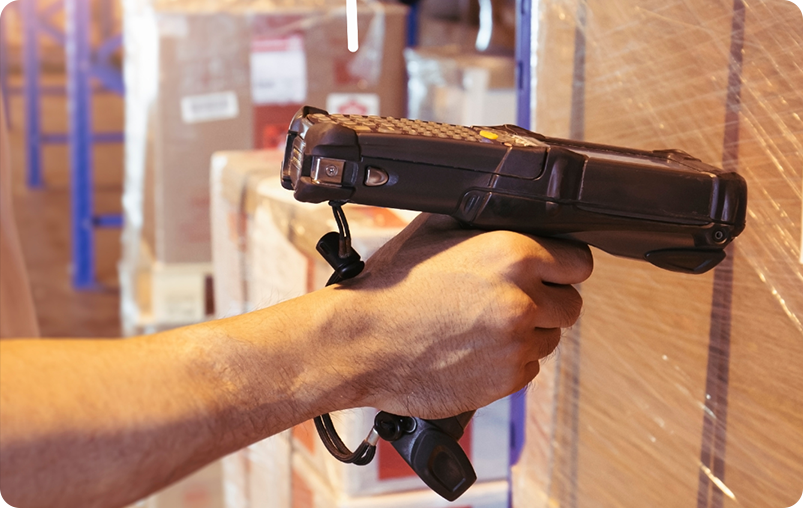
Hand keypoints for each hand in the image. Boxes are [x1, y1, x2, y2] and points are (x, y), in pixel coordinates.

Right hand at [334, 213, 592, 418]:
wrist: (359, 343)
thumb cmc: (390, 288)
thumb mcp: (433, 230)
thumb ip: (480, 221)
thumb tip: (504, 213)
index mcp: (513, 253)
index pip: (578, 261)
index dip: (561, 266)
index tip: (547, 272)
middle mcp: (523, 299)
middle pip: (571, 304)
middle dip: (548, 301)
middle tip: (511, 299)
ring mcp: (516, 343)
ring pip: (550, 338)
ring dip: (528, 332)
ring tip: (483, 325)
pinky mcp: (506, 380)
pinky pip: (527, 368)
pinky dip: (508, 360)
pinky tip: (473, 348)